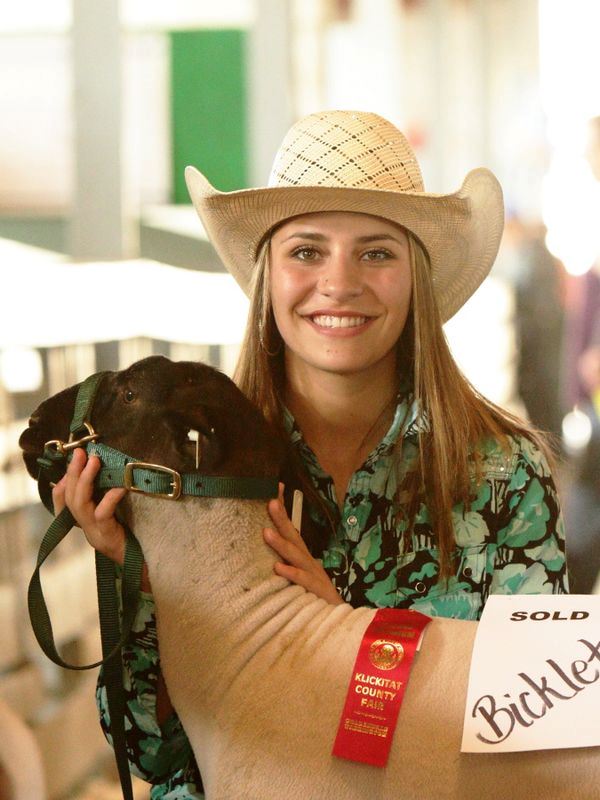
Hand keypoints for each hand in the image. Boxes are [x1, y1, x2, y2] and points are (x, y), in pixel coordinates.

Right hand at [52, 447, 126, 564]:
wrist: (140, 563)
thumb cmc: (129, 536)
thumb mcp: (115, 514)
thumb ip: (107, 498)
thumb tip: (108, 472)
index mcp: (84, 522)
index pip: (62, 502)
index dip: (62, 482)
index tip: (71, 463)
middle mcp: (84, 527)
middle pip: (70, 498)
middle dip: (73, 473)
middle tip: (81, 453)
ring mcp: (93, 532)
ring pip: (80, 504)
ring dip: (85, 480)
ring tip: (94, 461)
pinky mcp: (106, 535)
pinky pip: (103, 513)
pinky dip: (110, 497)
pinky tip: (119, 486)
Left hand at [263, 486, 343, 605]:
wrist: (338, 619)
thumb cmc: (313, 595)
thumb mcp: (297, 574)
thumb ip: (284, 561)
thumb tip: (264, 546)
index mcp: (301, 555)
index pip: (291, 528)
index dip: (284, 509)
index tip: (276, 487)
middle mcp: (307, 560)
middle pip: (294, 536)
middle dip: (282, 518)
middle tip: (269, 501)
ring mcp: (313, 574)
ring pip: (296, 556)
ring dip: (281, 543)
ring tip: (266, 532)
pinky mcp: (315, 590)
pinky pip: (302, 581)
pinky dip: (291, 574)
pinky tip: (278, 568)